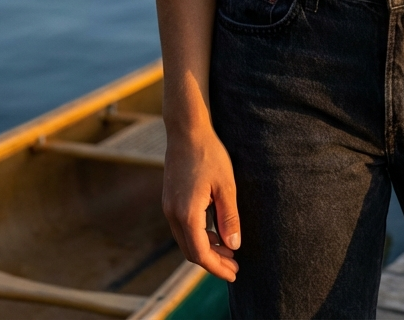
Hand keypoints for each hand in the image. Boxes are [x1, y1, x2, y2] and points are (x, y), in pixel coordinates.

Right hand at [162, 123, 239, 281]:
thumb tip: (233, 246)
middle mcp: (172, 214)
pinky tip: (215, 232)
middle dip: (213, 261)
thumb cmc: (209, 155)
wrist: (186, 131)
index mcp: (186, 214)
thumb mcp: (226, 186)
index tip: (234, 273)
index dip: (217, 267)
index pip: (200, 253)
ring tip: (229, 250)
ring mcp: (168, 207)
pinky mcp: (169, 200)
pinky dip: (198, 235)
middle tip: (234, 265)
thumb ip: (229, 218)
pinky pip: (182, 227)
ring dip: (206, 248)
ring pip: (185, 240)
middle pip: (191, 251)